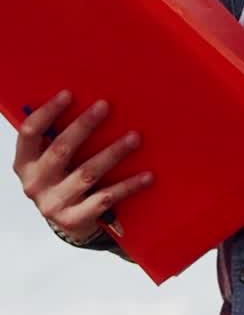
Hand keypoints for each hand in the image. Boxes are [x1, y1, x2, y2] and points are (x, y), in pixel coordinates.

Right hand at [13, 90, 153, 244]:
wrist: (67, 221)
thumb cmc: (62, 177)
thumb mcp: (51, 158)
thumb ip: (58, 135)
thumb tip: (90, 98)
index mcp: (25, 162)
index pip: (30, 133)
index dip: (47, 112)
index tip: (68, 93)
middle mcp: (35, 183)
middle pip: (61, 149)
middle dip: (84, 126)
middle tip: (105, 106)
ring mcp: (54, 203)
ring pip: (88, 173)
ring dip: (113, 153)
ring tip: (134, 137)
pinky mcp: (75, 219)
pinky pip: (106, 198)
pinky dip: (128, 186)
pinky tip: (147, 175)